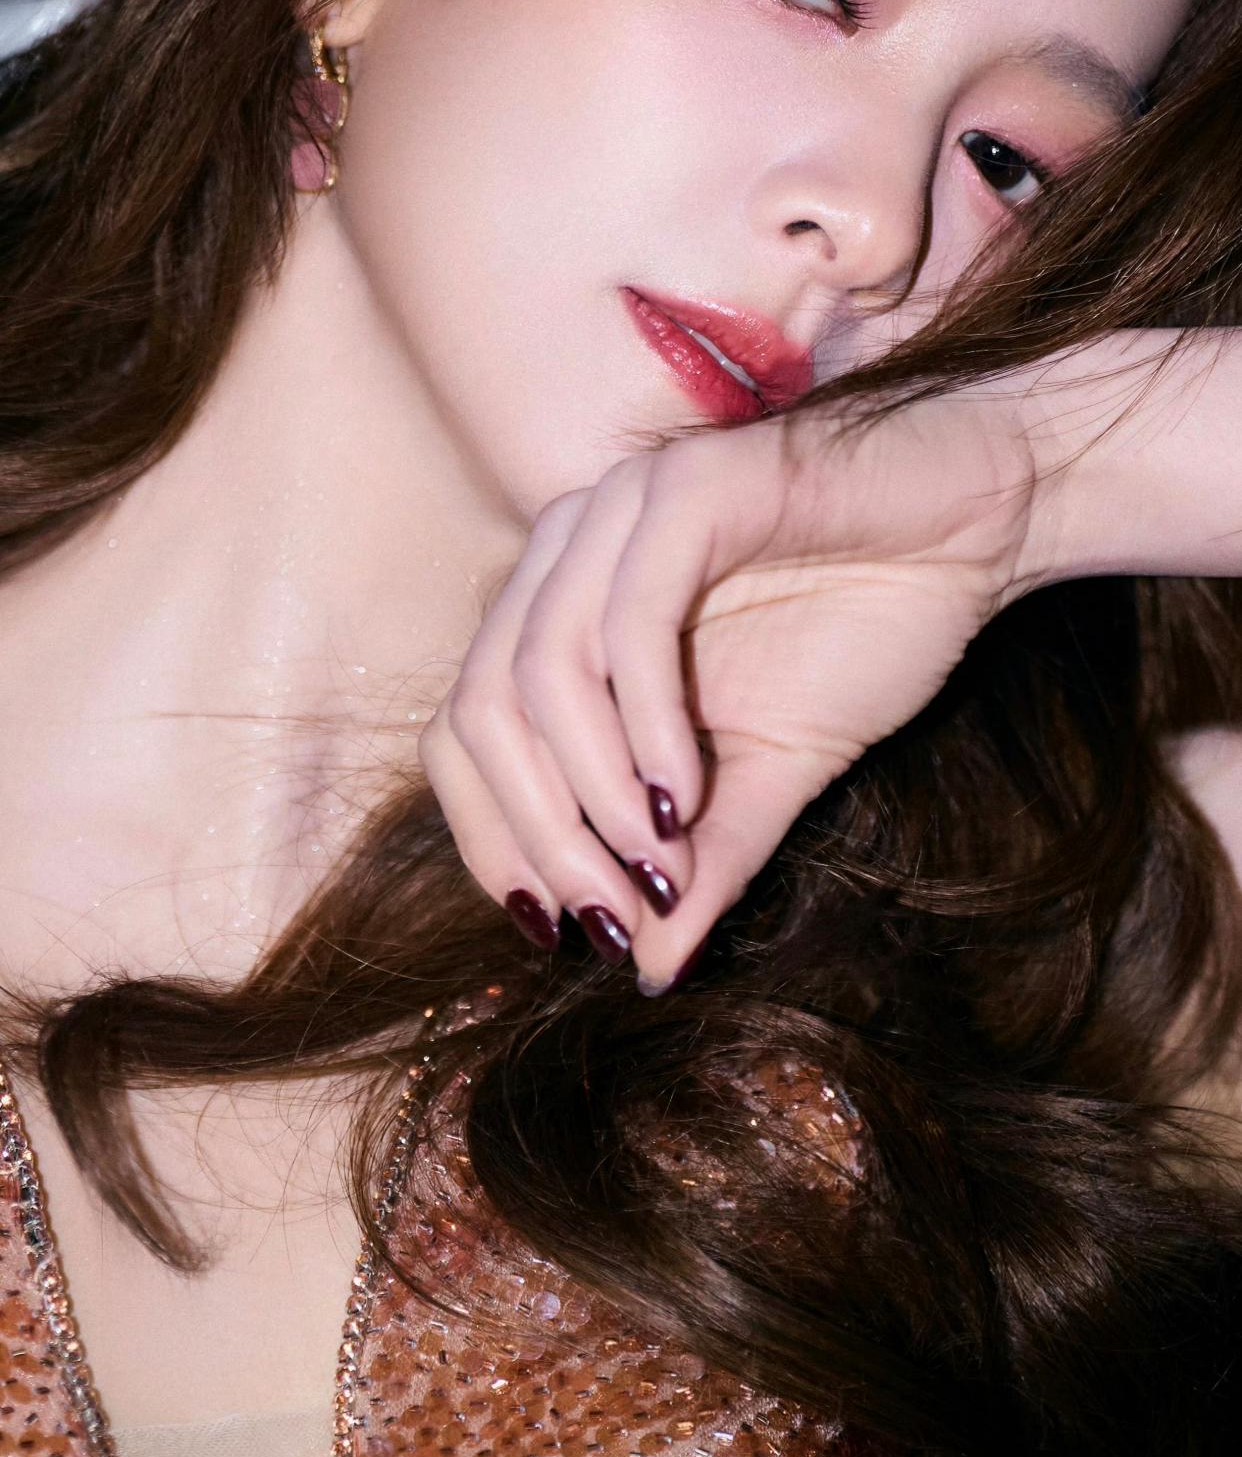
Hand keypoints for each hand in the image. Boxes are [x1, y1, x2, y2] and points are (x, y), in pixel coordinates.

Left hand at [419, 389, 1038, 989]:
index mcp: (560, 606)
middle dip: (537, 835)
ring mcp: (619, 507)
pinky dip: (643, 724)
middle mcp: (566, 549)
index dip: (491, 840)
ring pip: (540, 669)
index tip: (554, 929)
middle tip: (609, 919)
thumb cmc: (872, 622)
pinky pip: (628, 621)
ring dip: (588, 791)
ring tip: (658, 869)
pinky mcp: (687, 485)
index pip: (464, 734)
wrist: (982, 519)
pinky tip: (682, 794)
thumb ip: (703, 861)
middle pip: (481, 710)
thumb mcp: (772, 774)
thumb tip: (648, 970)